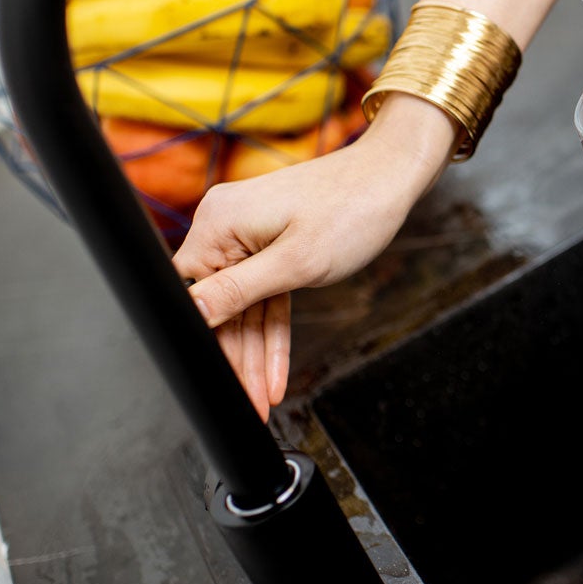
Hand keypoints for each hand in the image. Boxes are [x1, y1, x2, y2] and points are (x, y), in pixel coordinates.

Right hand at [172, 95, 457, 418]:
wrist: (391, 177)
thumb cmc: (352, 209)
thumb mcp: (296, 262)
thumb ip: (239, 291)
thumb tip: (190, 313)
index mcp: (219, 223)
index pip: (192, 296)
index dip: (205, 343)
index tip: (218, 385)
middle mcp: (224, 225)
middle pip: (219, 306)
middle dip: (237, 360)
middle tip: (250, 406)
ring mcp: (246, 234)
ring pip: (244, 307)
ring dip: (255, 354)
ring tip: (262, 400)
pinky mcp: (268, 241)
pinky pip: (263, 294)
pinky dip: (272, 329)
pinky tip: (274, 370)